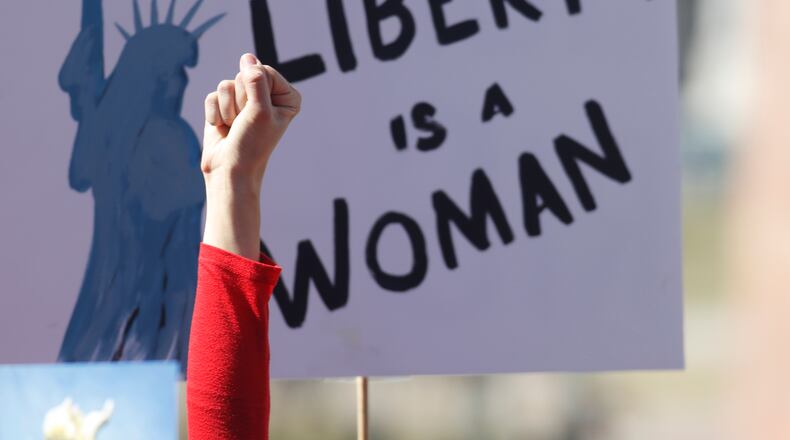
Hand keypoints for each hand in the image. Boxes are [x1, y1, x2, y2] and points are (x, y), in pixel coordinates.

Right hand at [202, 53, 300, 190]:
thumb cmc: (252, 144)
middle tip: (246, 123)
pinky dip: (215, 113)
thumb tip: (247, 57)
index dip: (255, 92)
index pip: (264, 71)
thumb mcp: (260, 111)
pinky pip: (213, 95)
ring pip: (226, 84)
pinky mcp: (225, 106)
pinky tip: (223, 128)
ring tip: (235, 127)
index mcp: (287, 97)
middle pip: (244, 75)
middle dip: (240, 101)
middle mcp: (267, 95)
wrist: (230, 169)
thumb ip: (256, 80)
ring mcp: (245, 100)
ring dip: (227, 109)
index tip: (259, 115)